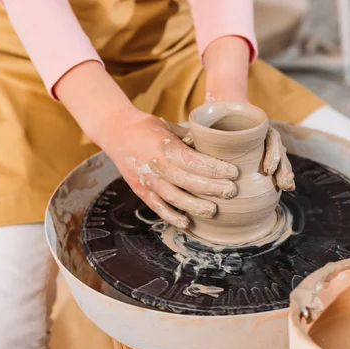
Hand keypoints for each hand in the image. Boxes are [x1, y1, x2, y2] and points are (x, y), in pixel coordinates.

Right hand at [96, 110, 238, 228]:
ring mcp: (147, 180)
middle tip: (231, 192)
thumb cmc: (147, 127)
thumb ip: (190, 137)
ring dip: (194, 206)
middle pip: (188, 181)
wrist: (115, 132)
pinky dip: (171, 216)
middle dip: (211, 188)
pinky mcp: (141, 190)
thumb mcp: (169, 125)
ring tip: (213, 211)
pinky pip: (157, 207)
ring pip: (173, 197)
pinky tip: (187, 222)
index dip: (215, 168)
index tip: (234, 172)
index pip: (194, 160)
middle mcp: (156, 165)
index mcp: (165, 146)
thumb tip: (215, 146)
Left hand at [203, 36, 295, 190]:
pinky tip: (287, 189)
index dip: (271, 153)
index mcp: (253, 126)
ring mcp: (265, 144)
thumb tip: (186, 140)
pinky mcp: (264, 155)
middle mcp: (263, 134)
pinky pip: (277, 164)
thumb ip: (199, 132)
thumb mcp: (206, 123)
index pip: (269, 138)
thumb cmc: (213, 120)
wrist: (223, 112)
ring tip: (288, 187)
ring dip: (285, 172)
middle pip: (278, 149)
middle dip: (283, 166)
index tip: (267, 169)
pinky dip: (282, 175)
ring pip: (281, 157)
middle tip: (283, 183)